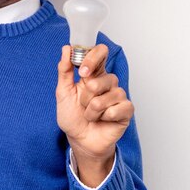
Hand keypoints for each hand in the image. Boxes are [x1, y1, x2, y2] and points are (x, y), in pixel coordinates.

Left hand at [56, 44, 133, 186]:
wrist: (79, 140)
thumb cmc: (72, 116)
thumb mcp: (63, 92)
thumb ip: (64, 70)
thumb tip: (66, 48)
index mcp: (93, 74)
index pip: (101, 53)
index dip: (93, 58)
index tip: (82, 71)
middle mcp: (108, 82)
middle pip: (102, 78)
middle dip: (86, 95)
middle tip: (82, 104)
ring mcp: (118, 96)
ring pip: (107, 95)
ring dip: (92, 110)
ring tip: (91, 115)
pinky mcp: (126, 110)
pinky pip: (117, 108)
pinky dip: (105, 117)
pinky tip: (102, 120)